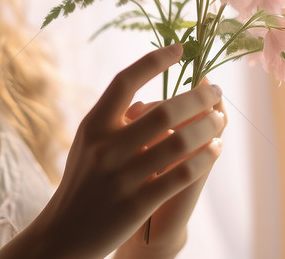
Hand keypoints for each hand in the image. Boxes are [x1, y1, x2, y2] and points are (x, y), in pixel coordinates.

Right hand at [19, 43, 224, 258]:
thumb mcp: (86, 145)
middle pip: (163, 111)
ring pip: (179, 142)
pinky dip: (204, 159)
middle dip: (198, 97)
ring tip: (221, 119)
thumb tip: (143, 97)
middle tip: (216, 90)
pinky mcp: (137, 204)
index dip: (154, 61)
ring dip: (208, 126)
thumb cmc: (81, 184)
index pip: (125, 81)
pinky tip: (216, 149)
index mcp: (92, 126)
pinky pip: (181, 175)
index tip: (181, 48)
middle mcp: (106, 147)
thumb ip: (110, 120)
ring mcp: (122, 177)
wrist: (63, 235)